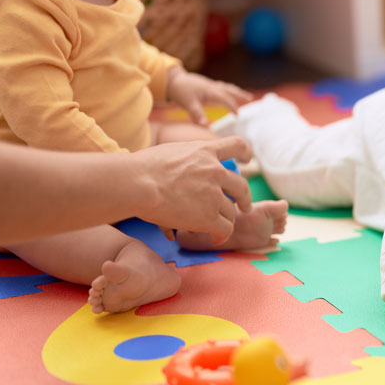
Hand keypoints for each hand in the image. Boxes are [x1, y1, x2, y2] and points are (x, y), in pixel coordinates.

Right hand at [128, 136, 252, 243]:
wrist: (137, 183)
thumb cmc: (141, 168)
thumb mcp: (171, 151)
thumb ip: (185, 158)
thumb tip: (183, 165)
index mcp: (205, 151)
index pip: (236, 145)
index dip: (245, 153)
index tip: (247, 160)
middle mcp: (215, 171)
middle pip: (241, 186)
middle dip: (244, 198)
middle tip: (244, 206)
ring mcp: (214, 194)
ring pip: (231, 211)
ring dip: (226, 219)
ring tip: (217, 227)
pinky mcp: (209, 216)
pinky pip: (225, 229)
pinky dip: (222, 235)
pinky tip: (216, 238)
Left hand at [165, 67, 252, 125]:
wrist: (172, 79)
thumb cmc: (180, 91)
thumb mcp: (188, 104)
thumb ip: (197, 114)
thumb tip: (204, 125)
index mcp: (211, 92)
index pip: (226, 99)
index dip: (233, 107)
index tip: (238, 115)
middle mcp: (213, 87)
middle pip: (230, 90)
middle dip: (240, 95)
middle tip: (250, 99)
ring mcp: (210, 85)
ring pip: (227, 88)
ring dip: (236, 92)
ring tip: (246, 96)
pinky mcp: (206, 85)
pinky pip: (222, 87)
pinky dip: (228, 90)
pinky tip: (228, 93)